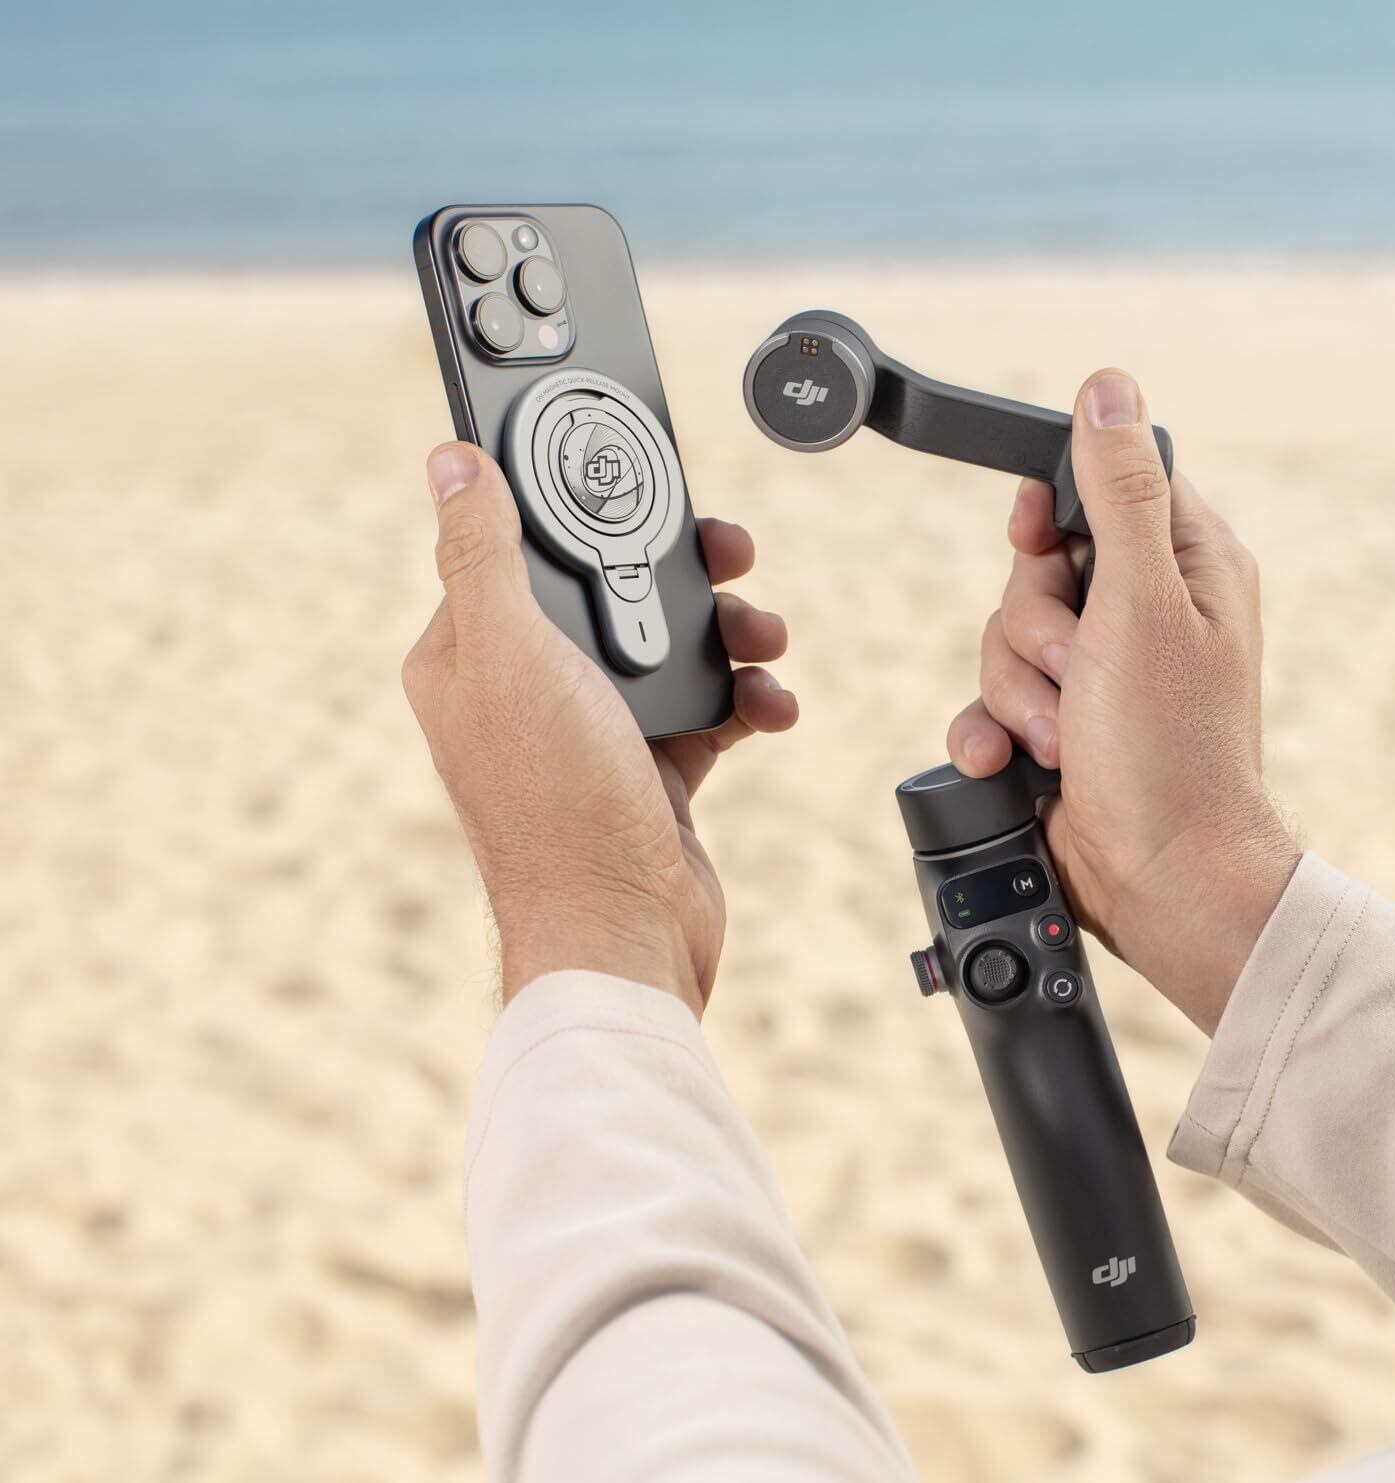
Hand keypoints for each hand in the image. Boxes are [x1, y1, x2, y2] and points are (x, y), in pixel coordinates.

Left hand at [403, 442, 796, 1016]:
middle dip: (680, 569)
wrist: (624, 937)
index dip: (585, 510)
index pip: (523, 547)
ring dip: (728, 633)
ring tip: (764, 638)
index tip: (643, 479)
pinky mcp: (651, 768)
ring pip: (669, 645)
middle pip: (612, 589)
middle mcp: (526, 689)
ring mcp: (591, 731)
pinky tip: (769, 704)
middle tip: (731, 550)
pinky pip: (707, 708)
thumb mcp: (512, 656)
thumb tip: (451, 460)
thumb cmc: (558, 803)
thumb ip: (484, 554)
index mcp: (469, 655)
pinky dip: (745, 698)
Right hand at [947, 370, 1298, 1033]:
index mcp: (1186, 568)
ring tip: (1064, 739)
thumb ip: (1117, 493)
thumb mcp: (1140, 605)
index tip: (1037, 543)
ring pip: (1004, 638)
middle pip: (1035, 568)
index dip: (1056, 513)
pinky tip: (1014, 763)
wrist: (1158, 878)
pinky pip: (991, 701)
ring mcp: (1098, 676)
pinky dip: (994, 732)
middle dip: (1034, 628)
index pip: (1102, 489)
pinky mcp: (1057, 727)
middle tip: (1076, 670)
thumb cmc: (1169, 749)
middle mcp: (1142, 615)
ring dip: (1017, 693)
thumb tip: (1109, 387)